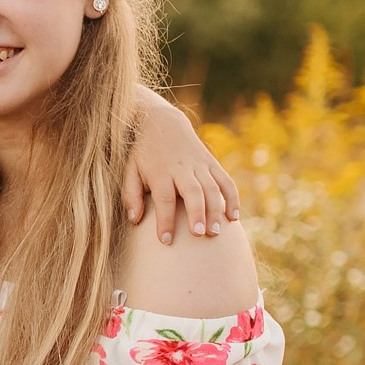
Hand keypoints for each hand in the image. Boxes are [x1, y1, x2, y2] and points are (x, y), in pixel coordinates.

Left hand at [124, 88, 241, 242]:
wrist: (162, 123)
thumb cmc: (143, 154)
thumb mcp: (130, 170)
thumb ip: (130, 195)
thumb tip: (134, 220)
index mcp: (160, 172)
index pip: (164, 198)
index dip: (165, 220)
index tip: (165, 240)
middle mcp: (182, 168)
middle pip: (193, 192)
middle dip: (197, 214)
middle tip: (199, 235)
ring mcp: (200, 165)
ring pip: (212, 188)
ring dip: (216, 210)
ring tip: (216, 233)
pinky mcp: (212, 163)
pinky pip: (226, 181)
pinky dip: (232, 198)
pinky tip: (234, 217)